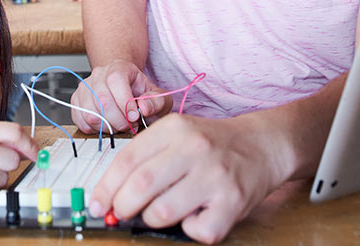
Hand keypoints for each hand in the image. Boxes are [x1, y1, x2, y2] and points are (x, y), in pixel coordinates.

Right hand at [70, 60, 172, 132]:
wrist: (125, 87)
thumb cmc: (140, 92)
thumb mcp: (156, 95)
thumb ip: (157, 101)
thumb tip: (144, 108)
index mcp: (119, 67)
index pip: (116, 80)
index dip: (125, 102)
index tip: (135, 117)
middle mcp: (99, 74)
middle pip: (102, 99)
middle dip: (119, 120)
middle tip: (129, 126)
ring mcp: (85, 87)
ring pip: (90, 113)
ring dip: (107, 127)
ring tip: (119, 125)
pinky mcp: (77, 100)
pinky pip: (81, 120)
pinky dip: (95, 129)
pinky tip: (107, 125)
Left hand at [89, 112, 288, 243]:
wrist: (262, 145)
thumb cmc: (211, 144)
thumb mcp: (178, 134)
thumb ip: (147, 156)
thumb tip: (112, 192)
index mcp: (175, 128)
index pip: (128, 159)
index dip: (106, 186)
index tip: (97, 204)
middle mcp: (194, 148)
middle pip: (141, 185)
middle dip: (122, 207)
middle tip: (120, 214)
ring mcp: (214, 176)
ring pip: (163, 211)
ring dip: (153, 219)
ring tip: (160, 211)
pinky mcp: (232, 203)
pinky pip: (196, 230)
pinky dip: (189, 229)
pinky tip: (194, 214)